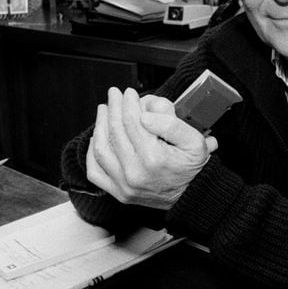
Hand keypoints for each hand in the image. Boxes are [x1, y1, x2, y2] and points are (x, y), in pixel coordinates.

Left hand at [85, 87, 217, 208]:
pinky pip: (95, 171)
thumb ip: (171, 125)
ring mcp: (124, 185)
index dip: (128, 103)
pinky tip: (96, 137)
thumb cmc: (191, 167)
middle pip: (115, 132)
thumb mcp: (195, 141)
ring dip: (100, 125)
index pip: (132, 121)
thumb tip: (144, 116)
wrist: (191, 195)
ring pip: (101, 149)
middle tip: (114, 95)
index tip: (129, 93)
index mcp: (154, 158)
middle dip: (113, 108)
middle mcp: (135, 173)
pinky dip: (92, 152)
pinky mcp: (118, 192)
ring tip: (104, 110)